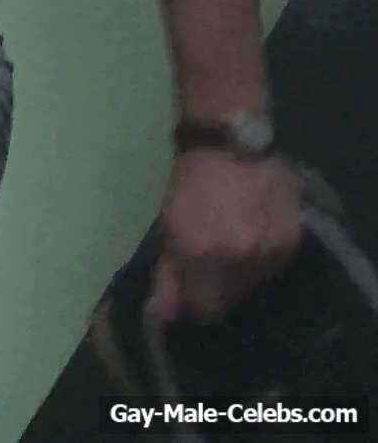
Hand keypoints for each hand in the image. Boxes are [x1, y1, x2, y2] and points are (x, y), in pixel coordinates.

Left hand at [149, 149, 303, 323]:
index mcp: (204, 254)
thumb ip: (169, 273)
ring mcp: (271, 251)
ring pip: (251, 284)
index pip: (205, 309)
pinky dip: (258, 257)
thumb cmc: (191, 181)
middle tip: (206, 257)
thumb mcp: (170, 226)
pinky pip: (271, 267)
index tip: (187, 288)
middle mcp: (241, 259)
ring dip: (237, 271)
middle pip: (229, 300)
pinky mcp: (293, 242)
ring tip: (229, 237)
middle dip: (214, 286)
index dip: (193, 302)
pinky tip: (249, 231)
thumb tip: (165, 314)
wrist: (234, 144)